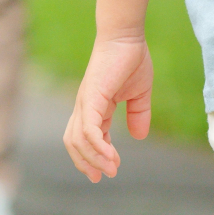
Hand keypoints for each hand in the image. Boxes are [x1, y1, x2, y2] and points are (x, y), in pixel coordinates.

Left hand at [64, 35, 153, 181]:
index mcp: (94, 106)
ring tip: (111, 168)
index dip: (93, 156)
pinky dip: (97, 147)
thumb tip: (140, 136)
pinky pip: (89, 130)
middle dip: (85, 163)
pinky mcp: (91, 99)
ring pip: (78, 140)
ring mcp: (85, 103)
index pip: (86, 137)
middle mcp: (84, 107)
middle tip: (100, 177)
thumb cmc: (131, 59)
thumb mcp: (140, 93)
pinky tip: (111, 156)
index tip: (107, 170)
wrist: (126, 36)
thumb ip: (139, 115)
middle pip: (74, 143)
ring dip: (93, 159)